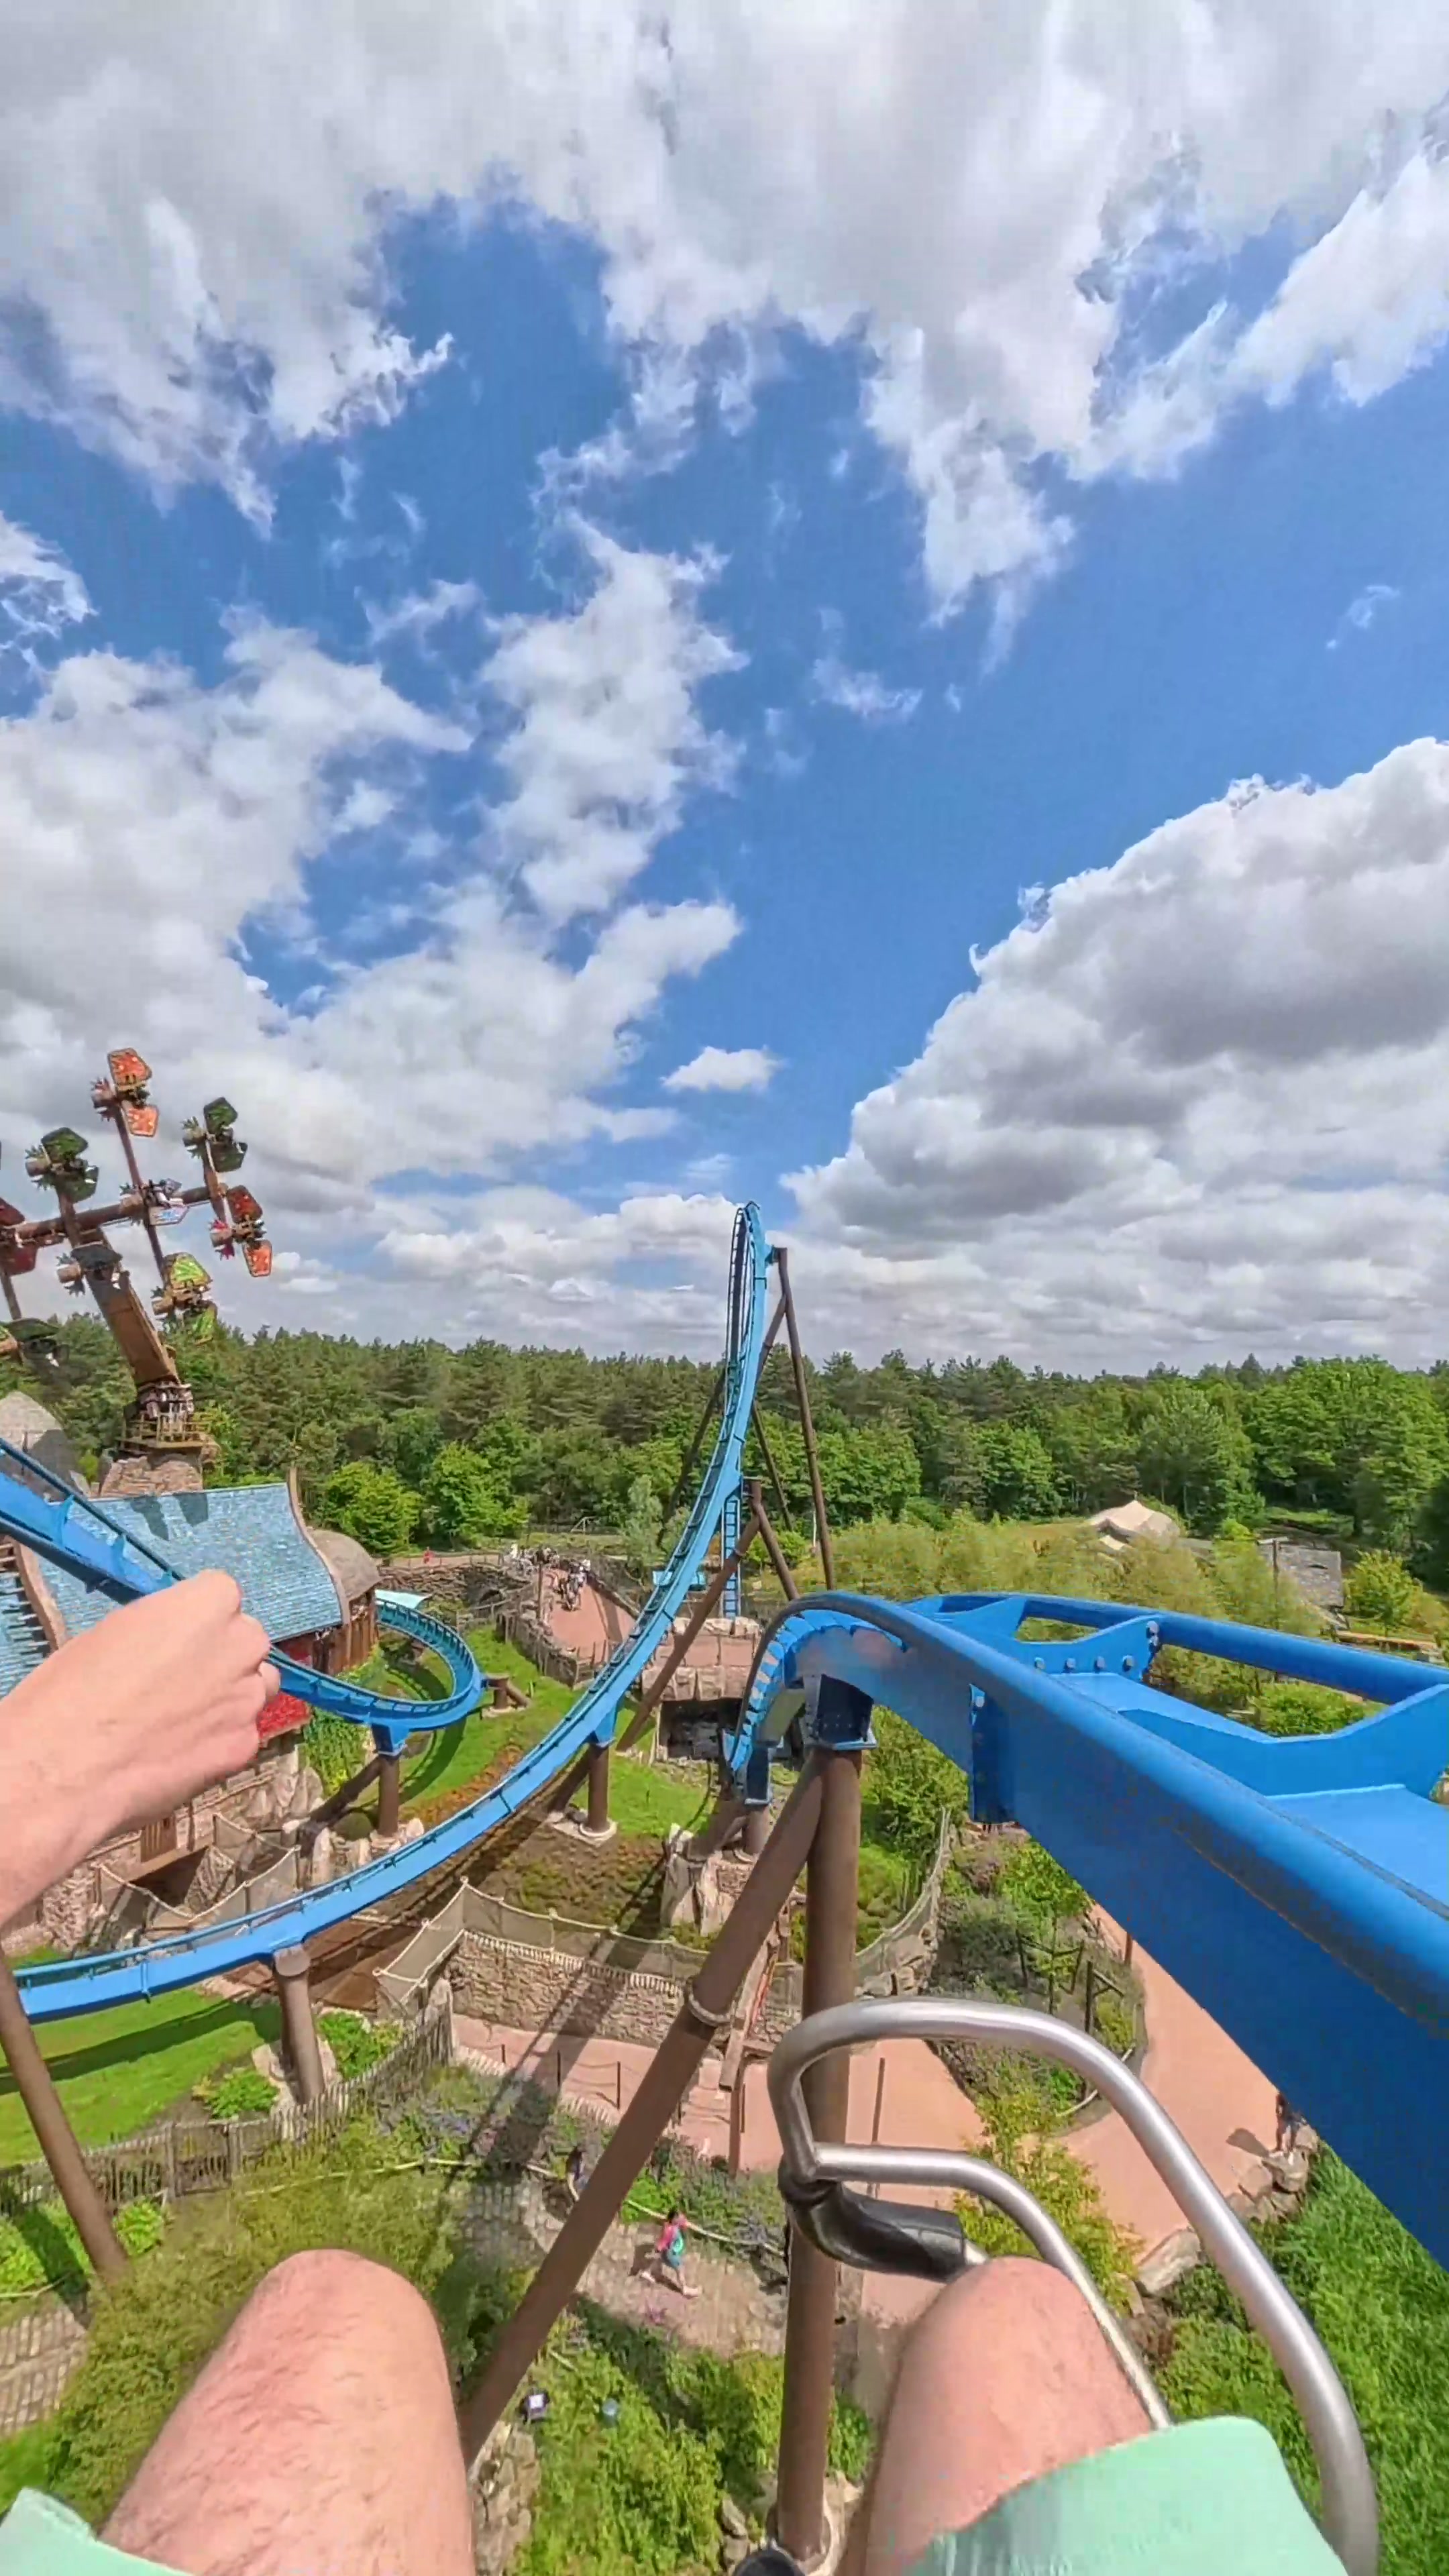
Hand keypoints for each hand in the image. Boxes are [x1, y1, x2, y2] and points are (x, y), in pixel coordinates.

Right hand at [0, 1574, 277, 1927]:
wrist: (64, 1769)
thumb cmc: (71, 1691)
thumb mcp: (115, 1632)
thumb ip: (164, 1629)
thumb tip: (174, 1643)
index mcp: (209, 1603)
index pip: (222, 1596)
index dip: (196, 1622)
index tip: (173, 1642)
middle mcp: (241, 1645)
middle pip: (246, 1642)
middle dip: (221, 1658)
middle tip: (178, 1684)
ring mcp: (247, 1699)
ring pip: (253, 1688)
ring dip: (228, 1698)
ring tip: (180, 1722)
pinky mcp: (243, 1748)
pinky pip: (241, 1735)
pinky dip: (218, 1743)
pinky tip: (179, 1756)